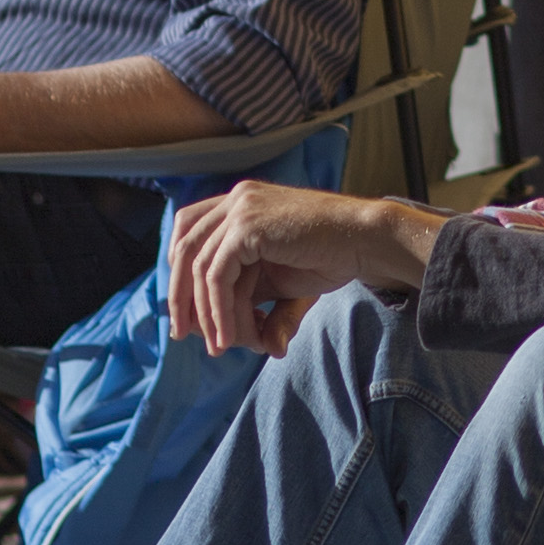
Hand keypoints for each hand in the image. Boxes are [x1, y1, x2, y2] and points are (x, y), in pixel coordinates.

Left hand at [163, 182, 429, 357]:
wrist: (365, 241)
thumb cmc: (332, 257)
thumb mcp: (281, 285)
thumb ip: (252, 303)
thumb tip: (246, 345)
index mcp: (240, 203)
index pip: (187, 232)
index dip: (178, 273)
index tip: (186, 313)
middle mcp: (236, 199)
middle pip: (183, 249)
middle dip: (180, 296)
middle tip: (184, 336)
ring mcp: (240, 209)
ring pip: (199, 269)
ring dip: (209, 314)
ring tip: (224, 345)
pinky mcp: (247, 227)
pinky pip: (216, 278)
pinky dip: (220, 312)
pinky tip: (233, 336)